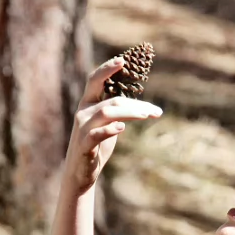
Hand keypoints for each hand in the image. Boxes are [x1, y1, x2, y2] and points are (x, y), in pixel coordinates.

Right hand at [64, 56, 162, 192]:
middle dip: (134, 103)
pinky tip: (122, 128)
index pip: (95, 80)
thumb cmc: (97, 147)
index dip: (107, 68)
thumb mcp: (109, 126)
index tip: (123, 60)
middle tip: (153, 111)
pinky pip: (96, 134)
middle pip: (110, 99)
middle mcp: (83, 112)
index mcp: (88, 104)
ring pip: (106, 112)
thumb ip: (118, 113)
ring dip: (129, 113)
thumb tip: (141, 104)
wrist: (81, 173)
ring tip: (146, 116)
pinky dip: (110, 130)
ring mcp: (82, 128)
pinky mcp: (84, 145)